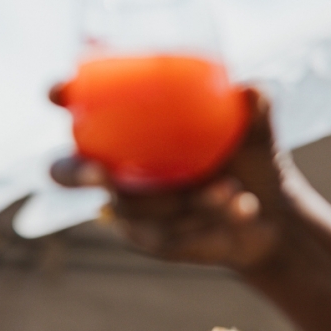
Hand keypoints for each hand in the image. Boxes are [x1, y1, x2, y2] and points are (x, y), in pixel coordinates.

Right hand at [49, 87, 301, 273]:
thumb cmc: (249, 158)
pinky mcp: (148, 240)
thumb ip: (254, 107)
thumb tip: (248, 91)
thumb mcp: (255, 130)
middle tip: (101, 174)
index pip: (82, 110)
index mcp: (127, 131)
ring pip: (133, 206)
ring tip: (230, 190)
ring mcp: (126, 209)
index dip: (61, 97)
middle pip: (67, 172)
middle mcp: (114, 170)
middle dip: (76, 173)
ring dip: (181, 201)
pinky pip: (167, 233)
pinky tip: (242, 208)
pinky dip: (209, 219)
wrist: (272, 214)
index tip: (58, 92)